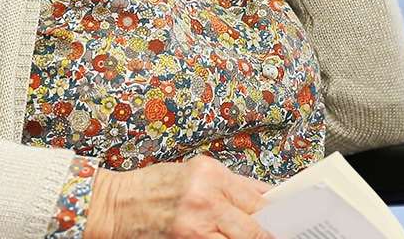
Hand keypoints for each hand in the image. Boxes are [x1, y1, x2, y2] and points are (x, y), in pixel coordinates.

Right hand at [87, 157, 274, 238]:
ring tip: (255, 238)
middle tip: (277, 236)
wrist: (117, 204)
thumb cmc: (154, 185)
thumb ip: (233, 184)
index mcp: (211, 175)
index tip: (286, 221)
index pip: (258, 199)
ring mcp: (195, 226)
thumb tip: (266, 196)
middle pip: (253, 227)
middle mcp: (205, 200)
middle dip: (266, 235)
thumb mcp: (197, 171)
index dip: (276, 214)